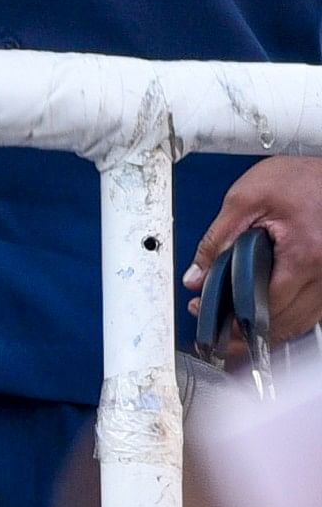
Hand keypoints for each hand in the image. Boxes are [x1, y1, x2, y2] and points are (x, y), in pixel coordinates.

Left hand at [190, 156, 321, 348]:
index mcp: (304, 254)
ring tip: (239, 323)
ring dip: (273, 328)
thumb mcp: (245, 198)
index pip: (266, 303)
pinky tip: (268, 312)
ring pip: (303, 321)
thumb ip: (216, 238)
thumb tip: (197, 275)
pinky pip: (313, 309)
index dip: (236, 316)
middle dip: (251, 328)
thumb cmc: (299, 178)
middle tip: (220, 327)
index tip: (211, 318)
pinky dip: (291, 315)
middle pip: (287, 320)